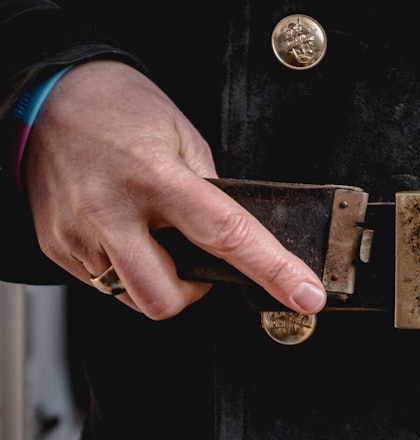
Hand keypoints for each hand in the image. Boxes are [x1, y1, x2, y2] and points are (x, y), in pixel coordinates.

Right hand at [23, 60, 326, 317]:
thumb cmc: (121, 110)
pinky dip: (123, 268)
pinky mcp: (56, 247)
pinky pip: (103, 283)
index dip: (273, 271)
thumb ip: (211, 192)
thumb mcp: (183, 136)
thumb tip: (235, 239)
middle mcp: (111, 210)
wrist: (48, 95)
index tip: (305, 295)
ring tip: (152, 237)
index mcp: (156, 177)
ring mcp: (78, 234)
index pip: (228, 236)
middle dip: (191, 292)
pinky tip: (122, 231)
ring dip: (156, 279)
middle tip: (194, 261)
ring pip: (132, 297)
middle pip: (164, 298)